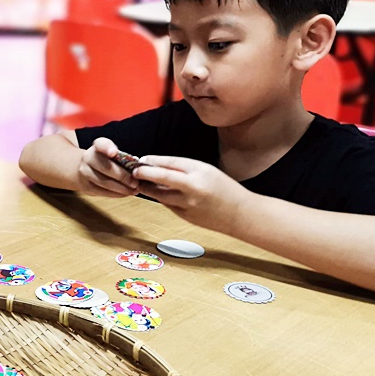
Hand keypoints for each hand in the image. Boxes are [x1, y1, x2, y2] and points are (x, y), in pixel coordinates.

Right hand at [78, 137, 140, 196]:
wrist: (83, 169)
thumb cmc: (103, 160)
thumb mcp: (110, 152)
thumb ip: (121, 156)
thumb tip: (138, 168)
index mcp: (97, 147)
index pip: (100, 144)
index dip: (107, 148)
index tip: (114, 152)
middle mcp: (88, 158)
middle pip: (106, 167)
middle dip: (123, 176)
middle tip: (136, 182)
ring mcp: (85, 173)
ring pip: (105, 182)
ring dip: (122, 188)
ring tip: (134, 190)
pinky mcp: (86, 186)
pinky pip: (103, 192)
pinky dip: (116, 194)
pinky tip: (126, 193)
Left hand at [132, 155, 250, 232]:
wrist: (240, 215)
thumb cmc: (224, 189)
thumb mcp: (207, 171)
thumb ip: (183, 169)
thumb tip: (157, 165)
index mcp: (200, 173)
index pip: (171, 164)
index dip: (153, 161)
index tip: (142, 159)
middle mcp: (193, 189)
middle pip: (161, 178)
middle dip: (144, 173)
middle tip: (134, 170)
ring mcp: (188, 205)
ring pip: (160, 195)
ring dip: (148, 188)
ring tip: (140, 181)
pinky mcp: (185, 217)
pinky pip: (167, 204)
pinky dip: (161, 197)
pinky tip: (158, 192)